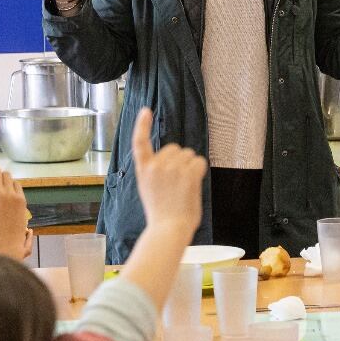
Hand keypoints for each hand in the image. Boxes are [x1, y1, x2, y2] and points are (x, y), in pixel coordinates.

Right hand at [129, 108, 205, 235]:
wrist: (168, 229)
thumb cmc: (162, 214)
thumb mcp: (148, 189)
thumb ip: (155, 172)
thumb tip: (173, 159)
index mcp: (143, 170)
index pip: (139, 143)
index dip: (141, 125)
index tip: (145, 111)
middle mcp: (155, 166)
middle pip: (175, 148)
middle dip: (180, 161)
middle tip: (177, 184)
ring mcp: (171, 169)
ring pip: (189, 155)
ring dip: (191, 167)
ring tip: (183, 188)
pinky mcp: (187, 174)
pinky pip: (199, 162)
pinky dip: (200, 171)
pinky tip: (193, 185)